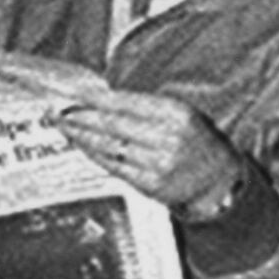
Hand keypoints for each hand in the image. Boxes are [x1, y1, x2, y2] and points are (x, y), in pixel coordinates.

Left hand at [54, 88, 247, 223]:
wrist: (221, 183)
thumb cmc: (198, 143)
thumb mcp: (183, 115)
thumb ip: (147, 108)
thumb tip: (102, 100)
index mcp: (177, 113)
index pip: (126, 103)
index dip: (95, 99)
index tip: (74, 94)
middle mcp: (168, 138)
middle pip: (112, 124)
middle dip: (81, 117)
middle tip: (57, 111)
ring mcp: (158, 163)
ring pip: (109, 146)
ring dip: (81, 136)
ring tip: (63, 127)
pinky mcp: (150, 184)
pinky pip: (114, 167)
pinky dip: (95, 155)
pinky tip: (82, 146)